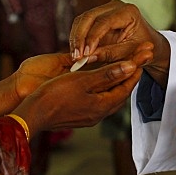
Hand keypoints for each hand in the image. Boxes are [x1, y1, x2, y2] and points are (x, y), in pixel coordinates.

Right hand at [16, 44, 152, 132]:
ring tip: (121, 70)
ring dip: (116, 84)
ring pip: (109, 98)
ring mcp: (89, 117)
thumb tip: (131, 66)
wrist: (33, 114)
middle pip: (120, 93)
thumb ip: (108, 73)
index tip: (142, 57)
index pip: (127, 86)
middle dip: (129, 76)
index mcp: (103, 105)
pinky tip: (99, 83)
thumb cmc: (55, 95)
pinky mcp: (79, 117)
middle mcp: (99, 114)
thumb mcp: (83, 80)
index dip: (135, 70)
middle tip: (136, 62)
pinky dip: (103, 90)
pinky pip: (99, 102)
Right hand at [68, 0, 169, 85]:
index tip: (84, 55)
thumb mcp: (130, 54)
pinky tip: (76, 51)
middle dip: (80, 37)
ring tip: (74, 56)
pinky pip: (82, 24)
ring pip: (82, 19)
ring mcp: (106, 9)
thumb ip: (110, 54)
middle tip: (76, 56)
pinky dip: (77, 37)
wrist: (149, 44)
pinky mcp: (98, 16)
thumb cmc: (143, 49)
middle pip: (89, 17)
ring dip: (76, 38)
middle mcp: (116, 6)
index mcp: (128, 12)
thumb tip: (87, 58)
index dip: (92, 38)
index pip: (103, 22)